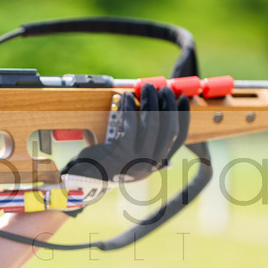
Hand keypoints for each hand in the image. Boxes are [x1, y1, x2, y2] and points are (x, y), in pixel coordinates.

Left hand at [61, 83, 188, 206]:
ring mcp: (137, 161)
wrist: (83, 179)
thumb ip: (141, 137)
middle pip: (169, 130)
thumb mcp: (128, 153)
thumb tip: (150, 105)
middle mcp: (151, 165)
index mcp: (155, 164)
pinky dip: (129, 108)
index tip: (182, 99)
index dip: (183, 117)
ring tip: (146, 88)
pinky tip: (126, 97)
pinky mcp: (122, 154)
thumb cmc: (106, 161)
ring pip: (152, 125)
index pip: (178, 139)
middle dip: (168, 105)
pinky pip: (130, 125)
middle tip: (163, 89)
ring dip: (150, 102)